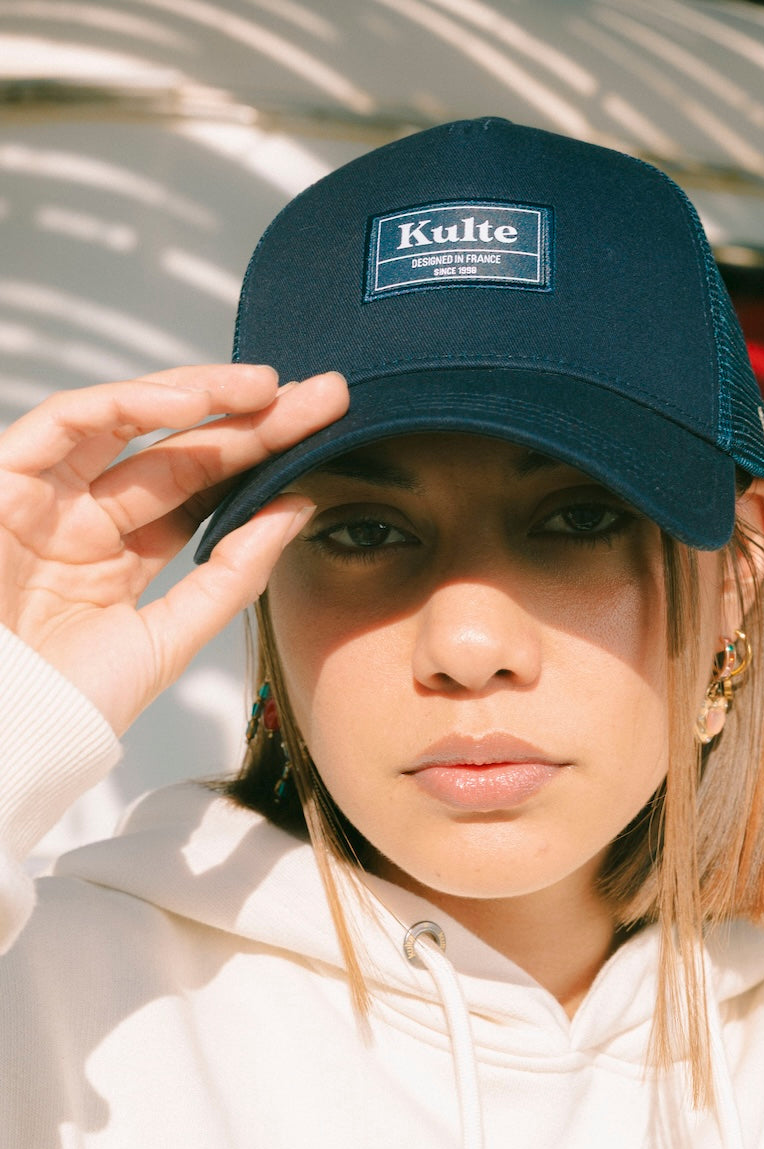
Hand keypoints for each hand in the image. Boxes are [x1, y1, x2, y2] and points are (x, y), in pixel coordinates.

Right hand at [0, 364, 347, 734]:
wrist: (4, 736)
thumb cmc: (70, 704)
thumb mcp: (171, 637)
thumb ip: (232, 576)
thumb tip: (297, 509)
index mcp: (123, 553)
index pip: (203, 489)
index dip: (259, 457)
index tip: (322, 430)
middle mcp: (85, 516)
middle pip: (178, 451)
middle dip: (249, 419)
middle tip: (320, 395)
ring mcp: (45, 497)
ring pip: (126, 421)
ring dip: (198, 397)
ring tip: (268, 388)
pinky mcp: (1, 484)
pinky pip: (64, 423)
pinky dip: (124, 405)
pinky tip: (192, 403)